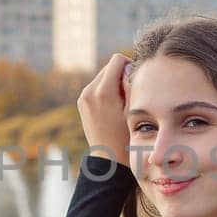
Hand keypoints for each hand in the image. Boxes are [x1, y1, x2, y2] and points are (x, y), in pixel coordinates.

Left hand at [77, 51, 132, 166]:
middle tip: (129, 97)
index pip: (117, 60)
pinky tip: (112, 108)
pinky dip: (105, 91)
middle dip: (120, 76)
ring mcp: (83, 96)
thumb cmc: (126, 134)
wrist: (109, 156)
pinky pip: (96, 87)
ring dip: (113, 84)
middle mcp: (89, 90)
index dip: (129, 67)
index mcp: (103, 90)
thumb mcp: (134, 108)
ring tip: (121, 104)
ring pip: (102, 76)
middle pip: (109, 67)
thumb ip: (131, 83)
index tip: (134, 83)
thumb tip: (128, 66)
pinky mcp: (81, 102)